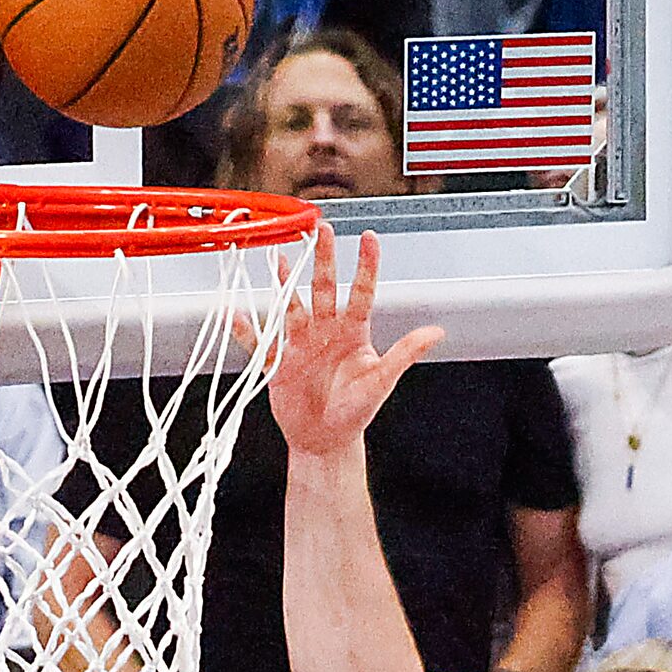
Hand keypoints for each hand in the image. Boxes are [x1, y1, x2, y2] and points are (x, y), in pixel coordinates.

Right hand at [268, 228, 438, 459]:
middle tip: (321, 229)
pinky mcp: (278, 364)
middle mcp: (326, 332)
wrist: (325, 441)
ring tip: (279, 258)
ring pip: (292, 307)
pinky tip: (235, 315)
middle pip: (323, 289)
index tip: (369, 237)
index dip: (365, 265)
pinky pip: (260, 344)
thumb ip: (405, 353)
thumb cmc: (355, 412)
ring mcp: (301, 345)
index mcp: (353, 333)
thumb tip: (435, 332)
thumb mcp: (381, 381)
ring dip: (285, 283)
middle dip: (323, 259)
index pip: (361, 292)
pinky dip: (247, 331)